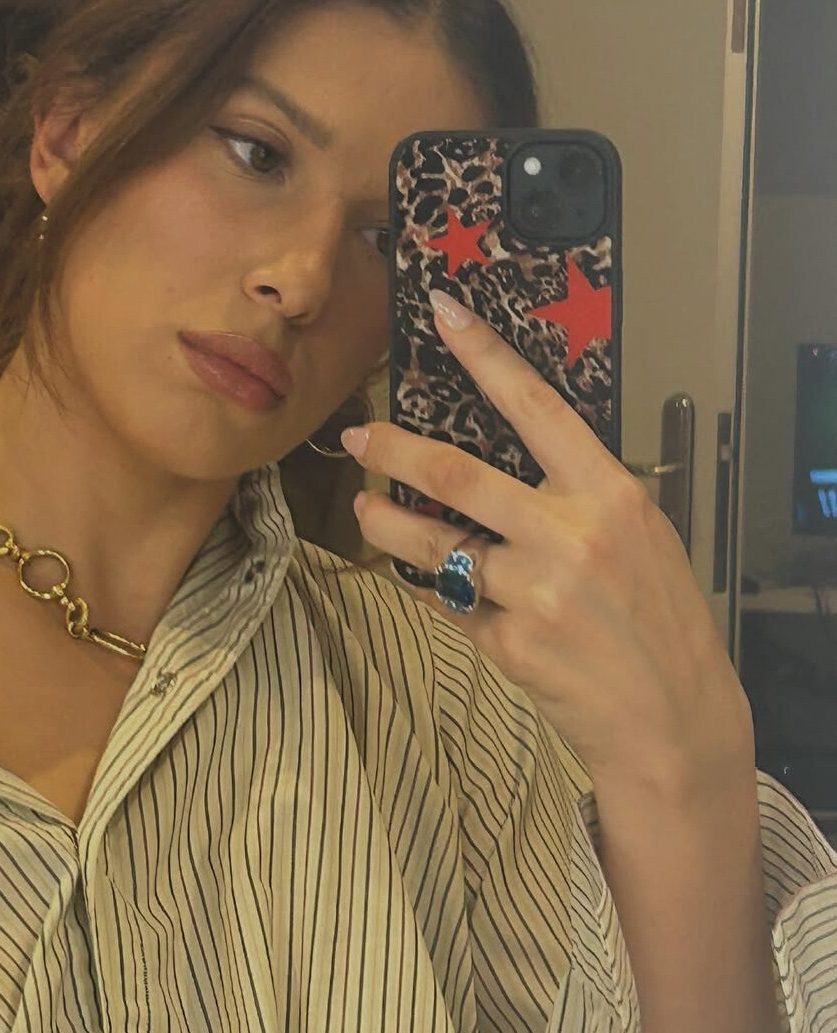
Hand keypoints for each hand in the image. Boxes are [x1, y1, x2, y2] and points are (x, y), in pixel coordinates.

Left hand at [342, 293, 753, 803]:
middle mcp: (568, 535)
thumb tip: (507, 453)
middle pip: (455, 475)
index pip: (535, 407)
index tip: (443, 313)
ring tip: (365, 510)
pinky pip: (446, 599)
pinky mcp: (507, 642)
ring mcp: (534, 592)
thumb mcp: (640, 532)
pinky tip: (417, 576)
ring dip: (385, 522)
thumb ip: (577, 492)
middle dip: (394, 450)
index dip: (485, 355)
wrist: (673, 719)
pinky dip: (426, 584)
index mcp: (608, 494)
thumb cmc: (660, 617)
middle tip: (359, 437)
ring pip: (432, 543)